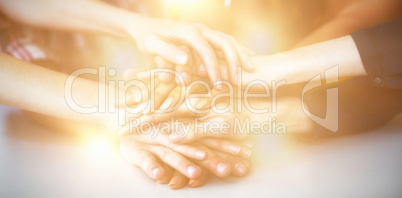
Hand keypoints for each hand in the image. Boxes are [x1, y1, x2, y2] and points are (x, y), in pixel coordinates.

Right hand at [119, 133, 250, 188]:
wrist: (119, 118)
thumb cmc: (150, 127)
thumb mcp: (173, 130)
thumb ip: (194, 137)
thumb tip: (217, 149)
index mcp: (184, 131)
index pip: (209, 139)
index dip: (227, 147)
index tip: (246, 155)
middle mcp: (172, 136)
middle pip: (195, 148)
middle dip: (212, 160)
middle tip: (228, 170)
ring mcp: (154, 142)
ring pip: (172, 154)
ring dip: (184, 163)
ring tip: (196, 173)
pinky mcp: (135, 151)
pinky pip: (145, 161)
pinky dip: (153, 168)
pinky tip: (161, 177)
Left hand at [126, 18, 254, 87]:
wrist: (145, 25)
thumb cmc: (147, 37)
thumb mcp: (152, 45)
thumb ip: (167, 52)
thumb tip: (186, 59)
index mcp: (189, 32)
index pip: (207, 52)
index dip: (214, 69)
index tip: (218, 86)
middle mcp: (200, 29)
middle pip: (225, 43)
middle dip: (234, 62)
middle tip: (237, 81)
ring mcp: (205, 31)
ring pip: (229, 41)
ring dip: (240, 55)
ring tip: (250, 70)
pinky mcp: (206, 35)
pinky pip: (226, 41)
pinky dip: (238, 49)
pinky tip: (248, 58)